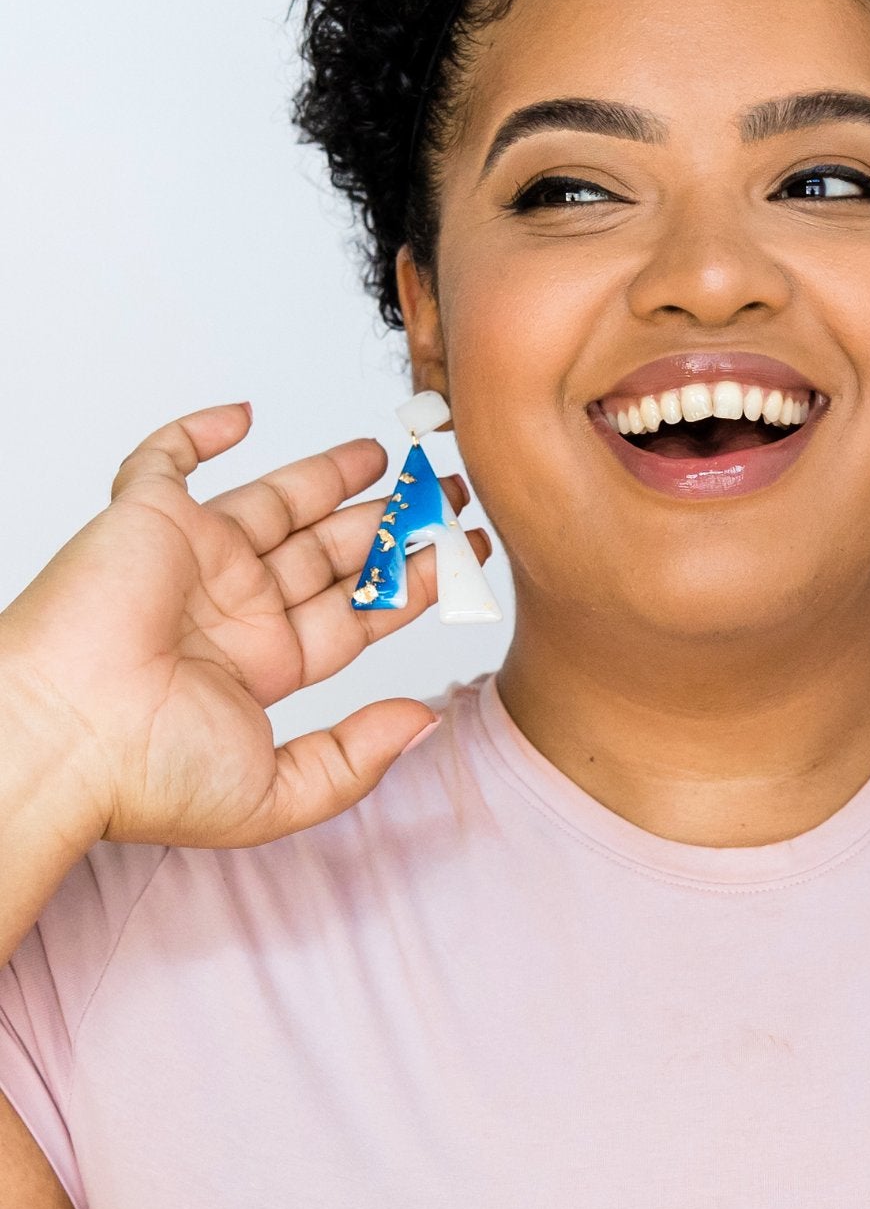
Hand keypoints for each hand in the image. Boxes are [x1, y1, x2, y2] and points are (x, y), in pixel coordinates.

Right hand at [0, 403, 491, 850]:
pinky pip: (169, 459)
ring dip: (334, 476)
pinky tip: (245, 416)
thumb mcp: (277, 792)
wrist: (65, 738)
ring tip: (396, 458)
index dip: (415, 583)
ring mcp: (193, 559)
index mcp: (265, 665)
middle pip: (331, 553)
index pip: (357, 613)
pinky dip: (200, 432)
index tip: (466, 555)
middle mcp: (235, 608)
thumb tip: (425, 722)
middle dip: (392, 525)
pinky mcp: (147, 518)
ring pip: (278, 502)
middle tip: (448, 494)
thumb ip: (356, 759)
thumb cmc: (147, 774)